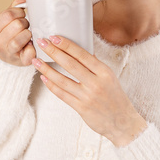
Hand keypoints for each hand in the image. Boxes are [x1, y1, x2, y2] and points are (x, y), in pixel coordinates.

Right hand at [0, 0, 34, 66]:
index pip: (8, 15)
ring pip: (22, 38)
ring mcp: (7, 53)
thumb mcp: (9, 20)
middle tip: (26, 25)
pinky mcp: (19, 62)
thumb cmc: (10, 34)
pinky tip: (32, 45)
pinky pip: (29, 53)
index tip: (22, 14)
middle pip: (17, 25)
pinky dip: (33, 48)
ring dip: (29, 34)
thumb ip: (16, 5)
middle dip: (25, 23)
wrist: (9, 57)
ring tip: (29, 34)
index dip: (19, 12)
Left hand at [31, 35, 147, 146]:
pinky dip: (51, 85)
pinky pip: (62, 94)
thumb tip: (81, 50)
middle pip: (70, 64)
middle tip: (42, 43)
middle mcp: (96, 83)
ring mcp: (87, 96)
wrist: (122, 122)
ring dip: (47, 69)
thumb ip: (95, 65)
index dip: (67, 45)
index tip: (55, 37)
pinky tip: (44, 78)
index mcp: (104, 72)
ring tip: (36, 61)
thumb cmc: (115, 97)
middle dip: (53, 52)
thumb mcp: (110, 77)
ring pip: (62, 80)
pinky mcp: (81, 108)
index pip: (82, 54)